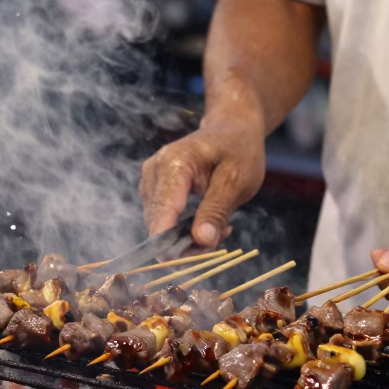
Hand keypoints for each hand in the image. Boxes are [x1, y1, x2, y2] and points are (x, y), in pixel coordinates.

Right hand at [140, 117, 265, 247]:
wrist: (232, 128)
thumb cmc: (238, 149)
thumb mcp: (237, 181)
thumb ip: (217, 211)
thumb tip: (201, 241)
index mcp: (173, 165)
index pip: (162, 213)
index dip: (171, 244)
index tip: (193, 260)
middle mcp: (154, 171)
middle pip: (157, 224)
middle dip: (186, 243)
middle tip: (220, 239)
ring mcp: (150, 179)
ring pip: (158, 225)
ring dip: (186, 237)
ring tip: (220, 227)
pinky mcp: (153, 188)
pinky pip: (162, 219)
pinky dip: (183, 228)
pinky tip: (207, 222)